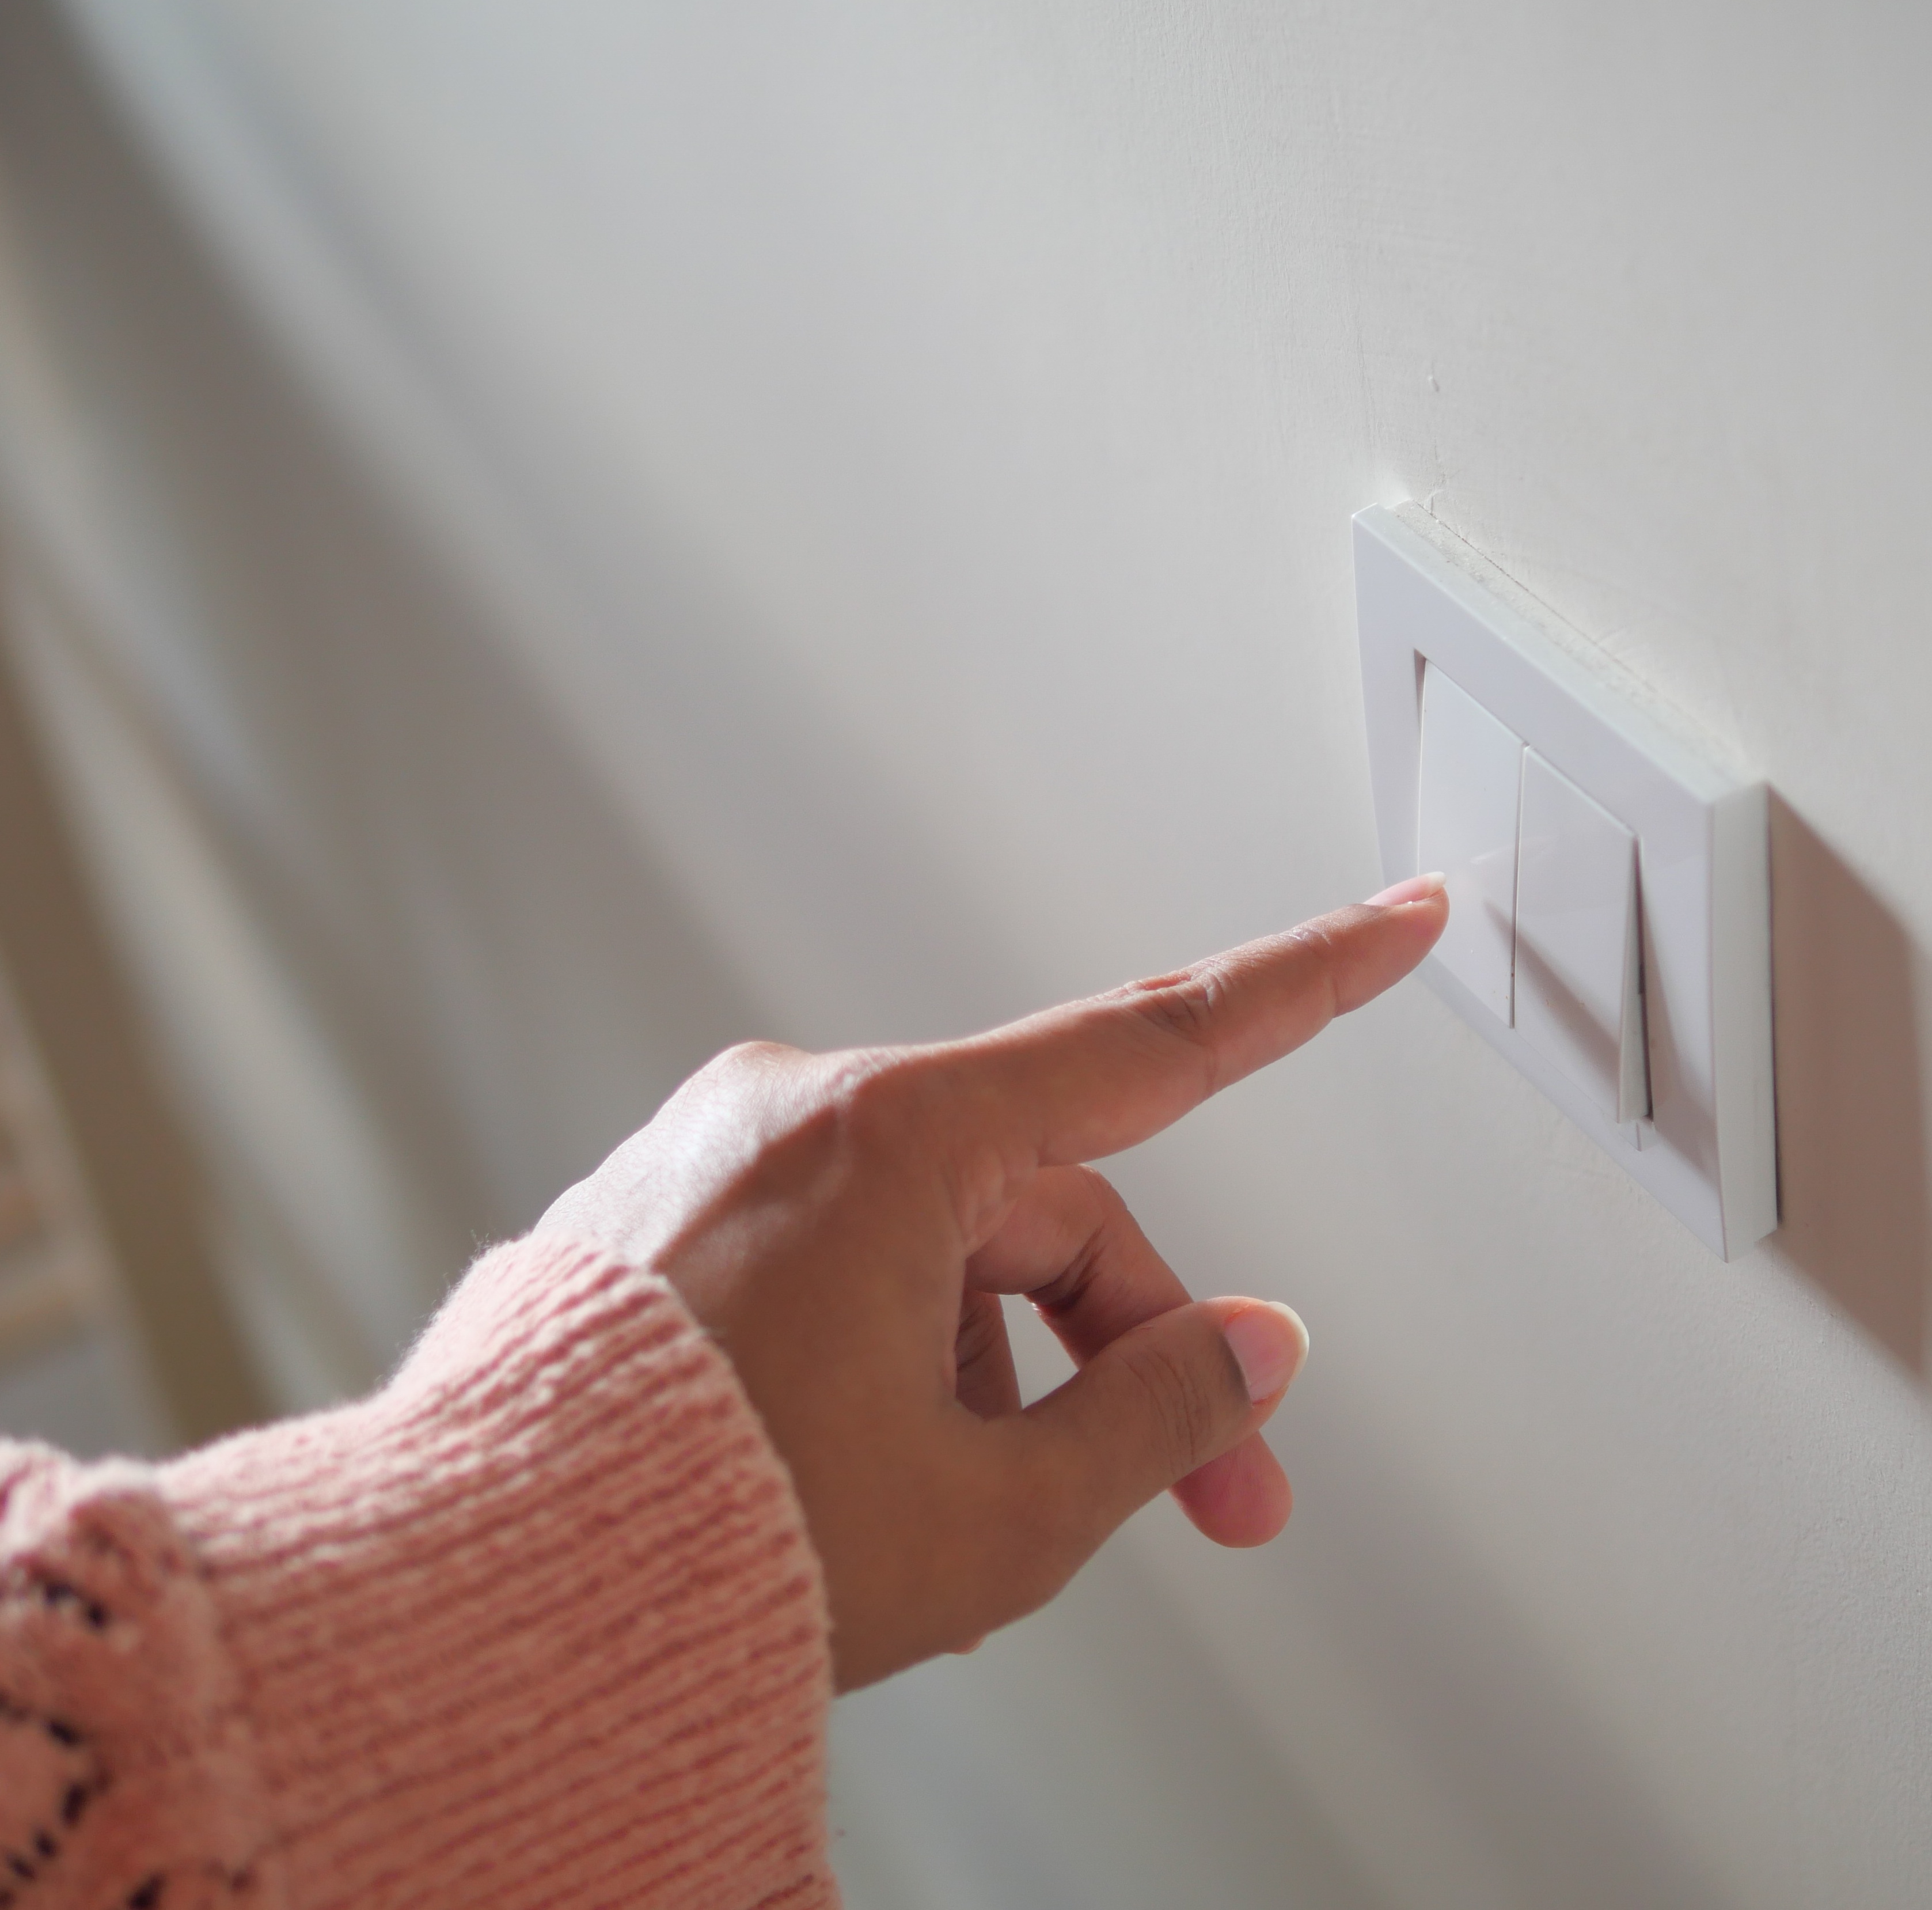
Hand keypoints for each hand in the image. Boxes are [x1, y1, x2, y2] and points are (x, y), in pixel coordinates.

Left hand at [535, 876, 1446, 1687]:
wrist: (479, 1605)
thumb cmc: (695, 1544)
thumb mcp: (993, 1512)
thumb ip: (1157, 1416)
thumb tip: (1246, 1351)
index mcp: (890, 1140)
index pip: (1153, 1047)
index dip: (1301, 987)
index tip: (1390, 923)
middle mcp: (801, 1113)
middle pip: (1042, 1210)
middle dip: (1129, 1354)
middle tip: (1211, 1492)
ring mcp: (728, 1160)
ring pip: (942, 1248)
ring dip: (997, 1380)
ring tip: (967, 1526)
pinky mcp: (679, 1216)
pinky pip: (844, 1260)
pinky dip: (897, 1357)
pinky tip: (886, 1477)